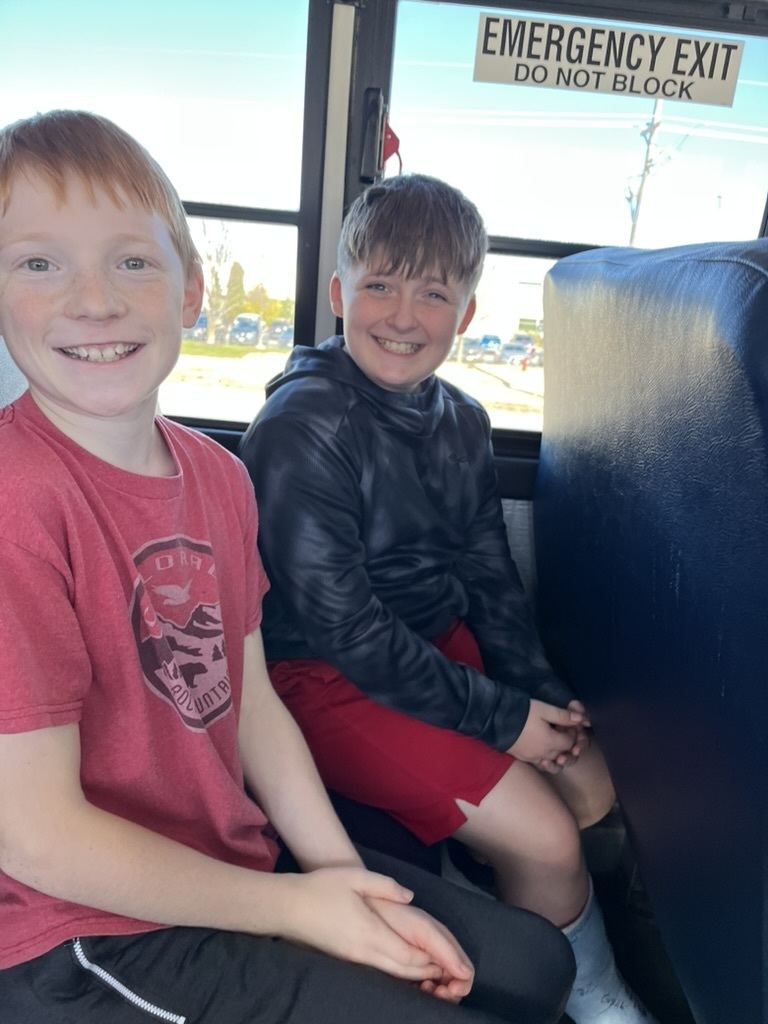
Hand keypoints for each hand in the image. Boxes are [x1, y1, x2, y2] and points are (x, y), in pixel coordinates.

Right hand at [281, 867, 453, 985]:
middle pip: (404, 969)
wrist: (288, 907)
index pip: (408, 954)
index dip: (431, 960)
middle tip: (450, 971)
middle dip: (429, 972)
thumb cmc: (320, 888)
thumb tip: (410, 897)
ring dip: (416, 973)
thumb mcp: (355, 877)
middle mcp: (364, 951)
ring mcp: (355, 957)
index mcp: (369, 932)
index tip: (449, 961)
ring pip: (393, 973)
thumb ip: (386, 886)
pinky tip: (408, 964)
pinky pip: (382, 970)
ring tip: (436, 970)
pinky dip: (400, 970)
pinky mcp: (348, 958)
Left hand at [367, 897, 473, 1001]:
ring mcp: (424, 963)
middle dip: (450, 991)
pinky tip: (418, 988)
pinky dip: (425, 992)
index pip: (465, 969)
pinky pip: (424, 987)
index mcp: (445, 944)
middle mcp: (437, 954)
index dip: (463, 982)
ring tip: (426, 989)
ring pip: (441, 987)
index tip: (451, 989)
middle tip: (438, 993)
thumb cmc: (397, 917)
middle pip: (455, 982)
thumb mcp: (425, 931)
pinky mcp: (409, 970)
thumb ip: (445, 950)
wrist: (372, 911)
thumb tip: (466, 973)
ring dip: (438, 993)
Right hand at [507, 699, 585, 772]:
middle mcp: (544, 754)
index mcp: (551, 742)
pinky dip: (544, 759)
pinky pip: (539, 764)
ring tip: (553, 742)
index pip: (570, 742)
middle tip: (560, 729)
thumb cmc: (521, 712)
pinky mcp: (523, 759)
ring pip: (551, 762)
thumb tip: (582, 719)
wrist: (495, 720)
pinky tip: (541, 750)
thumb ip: (563, 715)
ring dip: (556, 754)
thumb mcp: (544, 709)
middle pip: (562, 753)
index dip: (572, 733)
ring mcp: (532, 758)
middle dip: (565, 742)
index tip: (567, 723)